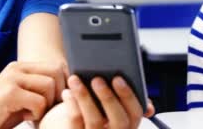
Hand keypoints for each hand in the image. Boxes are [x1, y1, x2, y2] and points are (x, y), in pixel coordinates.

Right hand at [0, 61, 66, 127]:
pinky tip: (24, 118)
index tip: (54, 101)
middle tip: (43, 109)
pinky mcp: (9, 92)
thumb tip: (70, 87)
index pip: (57, 66)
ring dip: (46, 105)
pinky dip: (36, 114)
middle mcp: (17, 67)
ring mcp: (12, 78)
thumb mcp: (24, 97)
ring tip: (32, 114)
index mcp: (22, 67)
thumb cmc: (0, 114)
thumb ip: (41, 89)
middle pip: (57, 72)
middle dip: (57, 94)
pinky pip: (39, 101)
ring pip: (50, 85)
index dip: (63, 84)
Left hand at [39, 75, 154, 128]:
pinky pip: (76, 123)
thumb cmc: (95, 105)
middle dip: (108, 98)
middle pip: (119, 121)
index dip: (128, 96)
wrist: (71, 125)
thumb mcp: (109, 101)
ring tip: (74, 79)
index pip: (135, 113)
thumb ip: (119, 93)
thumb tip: (123, 79)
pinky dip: (72, 105)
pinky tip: (67, 92)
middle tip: (96, 79)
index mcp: (129, 124)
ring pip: (95, 121)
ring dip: (84, 97)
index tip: (117, 78)